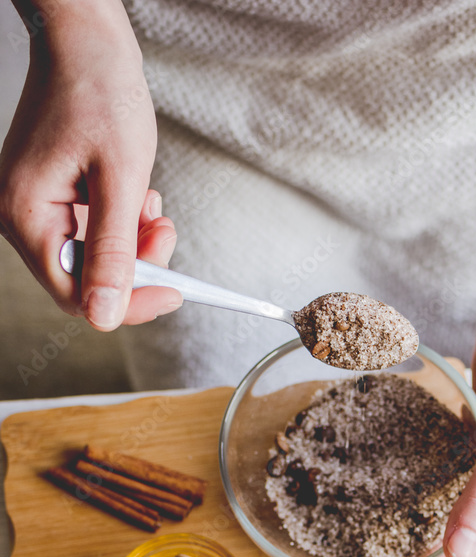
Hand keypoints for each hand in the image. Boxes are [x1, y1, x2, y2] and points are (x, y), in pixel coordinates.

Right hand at [0, 3, 181, 329]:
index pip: (75, 296)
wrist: (86, 40)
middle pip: (85, 280)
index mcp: (28, 217)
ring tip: (152, 206)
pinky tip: (138, 197)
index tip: (173, 290)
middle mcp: (23, 218)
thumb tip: (104, 316)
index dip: (128, 302)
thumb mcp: (121, 179)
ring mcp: (35, 208)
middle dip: (134, 266)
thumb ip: (114, 252)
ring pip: (94, 258)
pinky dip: (123, 224)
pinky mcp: (51, 197)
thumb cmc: (100, 92)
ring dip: (133, 243)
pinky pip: (91, 233)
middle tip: (164, 233)